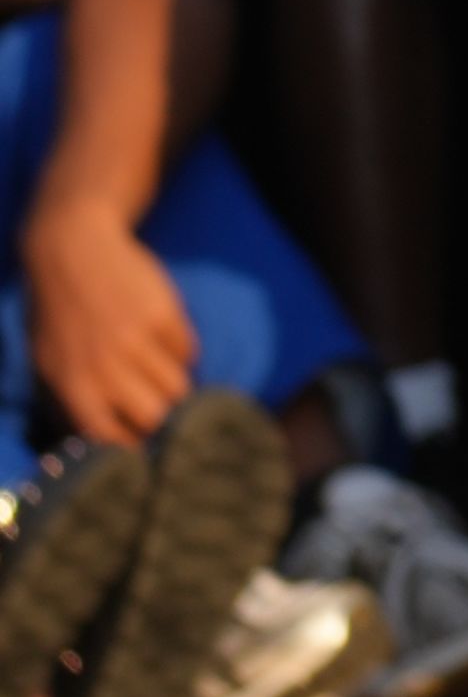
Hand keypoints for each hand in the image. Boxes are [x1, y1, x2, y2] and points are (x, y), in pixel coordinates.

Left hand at [23, 192, 199, 445]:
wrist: (73, 248)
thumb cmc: (58, 313)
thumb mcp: (50, 364)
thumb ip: (75, 401)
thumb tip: (107, 439)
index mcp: (76, 388)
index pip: (114, 441)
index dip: (133, 448)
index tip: (142, 445)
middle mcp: (109, 369)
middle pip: (156, 417)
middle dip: (164, 422)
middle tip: (164, 414)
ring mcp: (140, 340)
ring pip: (179, 387)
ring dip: (175, 387)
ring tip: (164, 376)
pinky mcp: (165, 313)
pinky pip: (188, 352)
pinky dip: (182, 353)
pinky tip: (165, 341)